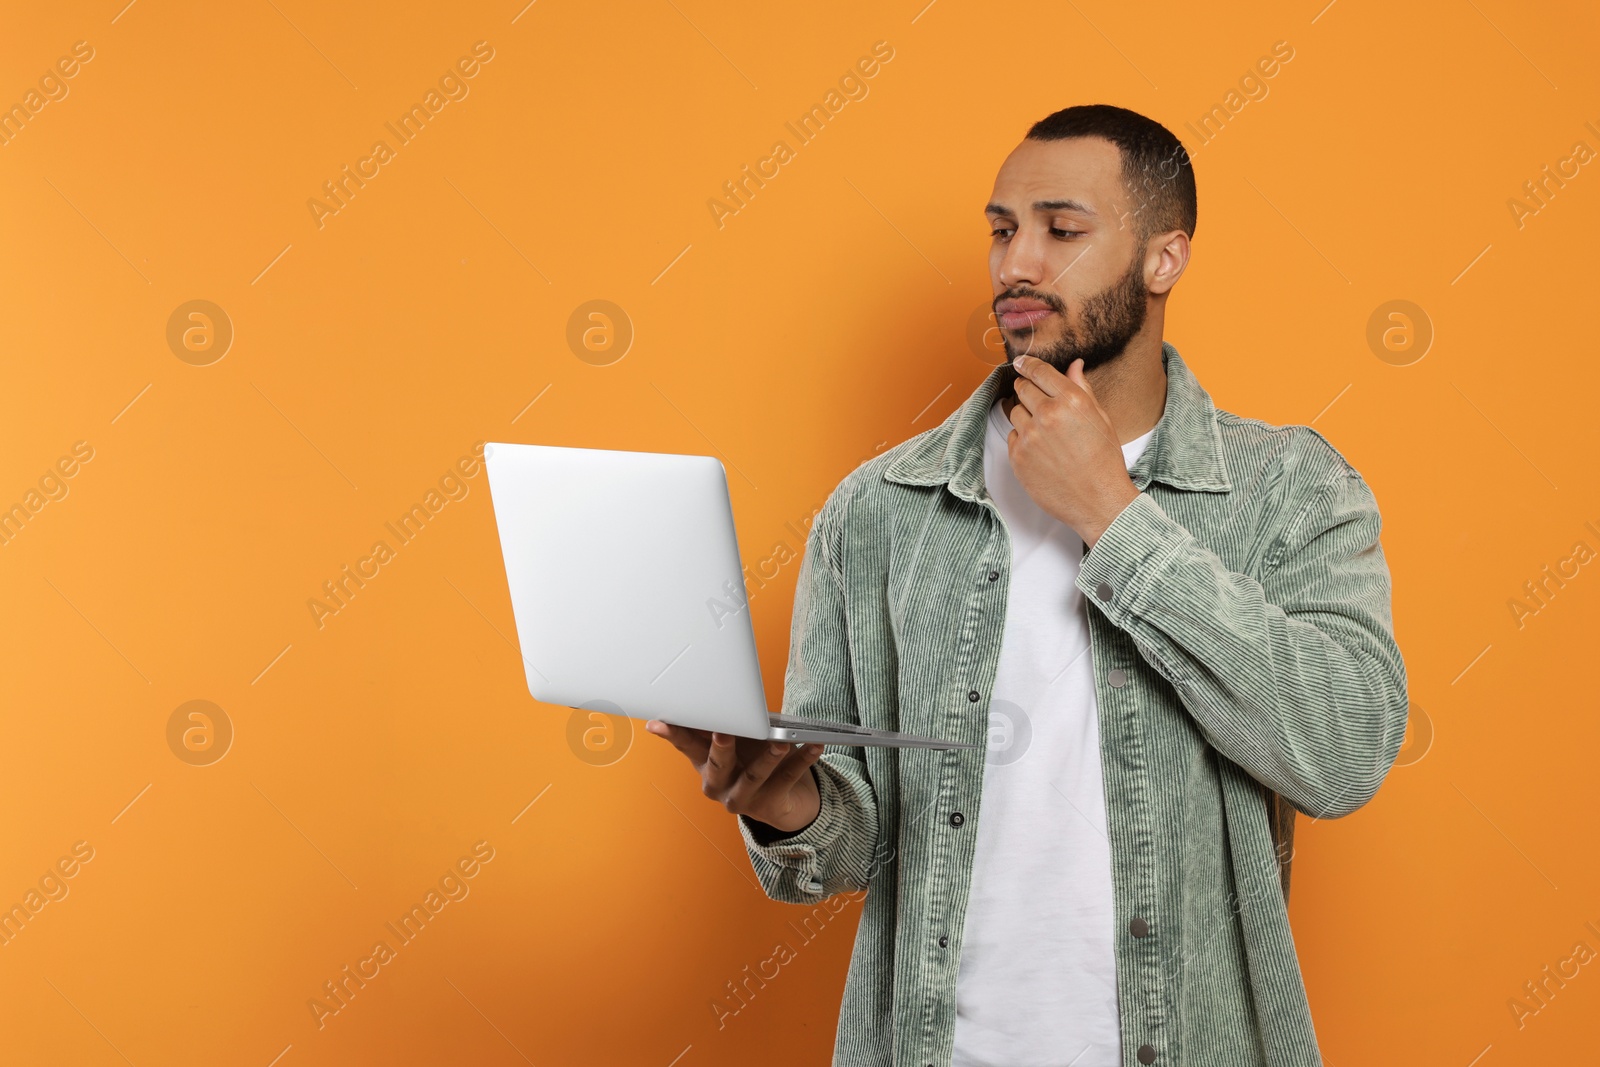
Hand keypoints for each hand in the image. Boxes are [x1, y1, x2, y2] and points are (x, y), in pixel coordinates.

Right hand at [645, 721, 823, 831]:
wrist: (783, 802)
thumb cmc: (753, 760)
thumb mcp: (734, 742)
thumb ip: (721, 724)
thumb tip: (711, 692)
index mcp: (704, 766)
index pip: (686, 746)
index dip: (672, 734)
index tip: (659, 723)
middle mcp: (718, 785)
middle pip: (717, 765)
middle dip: (720, 748)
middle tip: (723, 731)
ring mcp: (743, 799)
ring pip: (755, 776)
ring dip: (768, 758)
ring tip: (780, 744)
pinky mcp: (771, 805)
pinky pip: (788, 779)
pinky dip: (803, 760)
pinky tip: (814, 745)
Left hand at [1006, 354, 1140, 547]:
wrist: (1098, 501)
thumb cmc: (1104, 461)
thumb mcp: (1100, 419)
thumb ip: (1082, 389)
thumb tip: (1074, 365)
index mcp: (1071, 401)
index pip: (1040, 371)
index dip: (1028, 364)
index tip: (1021, 362)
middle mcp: (1048, 415)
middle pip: (1022, 388)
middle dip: (1028, 390)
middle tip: (1037, 401)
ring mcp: (1029, 437)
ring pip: (1015, 412)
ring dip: (1026, 416)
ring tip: (1046, 433)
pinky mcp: (1017, 457)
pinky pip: (1012, 436)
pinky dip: (1022, 439)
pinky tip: (1042, 451)